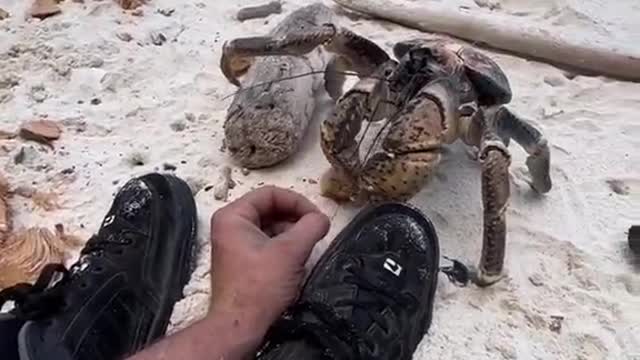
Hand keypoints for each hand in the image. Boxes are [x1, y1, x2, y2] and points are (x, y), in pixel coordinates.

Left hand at [208, 185, 329, 336]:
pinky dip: (284, 246)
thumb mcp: (291, 252)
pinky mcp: (242, 260)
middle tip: (316, 230)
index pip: (271, 194)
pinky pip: (267, 242)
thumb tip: (322, 218)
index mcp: (233, 216)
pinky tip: (297, 259)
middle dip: (296, 218)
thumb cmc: (260, 286)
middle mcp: (230, 225)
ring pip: (270, 226)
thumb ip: (311, 227)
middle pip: (270, 208)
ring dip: (292, 233)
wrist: (240, 325)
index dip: (298, 202)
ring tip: (308, 246)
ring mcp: (234, 243)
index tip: (316, 217)